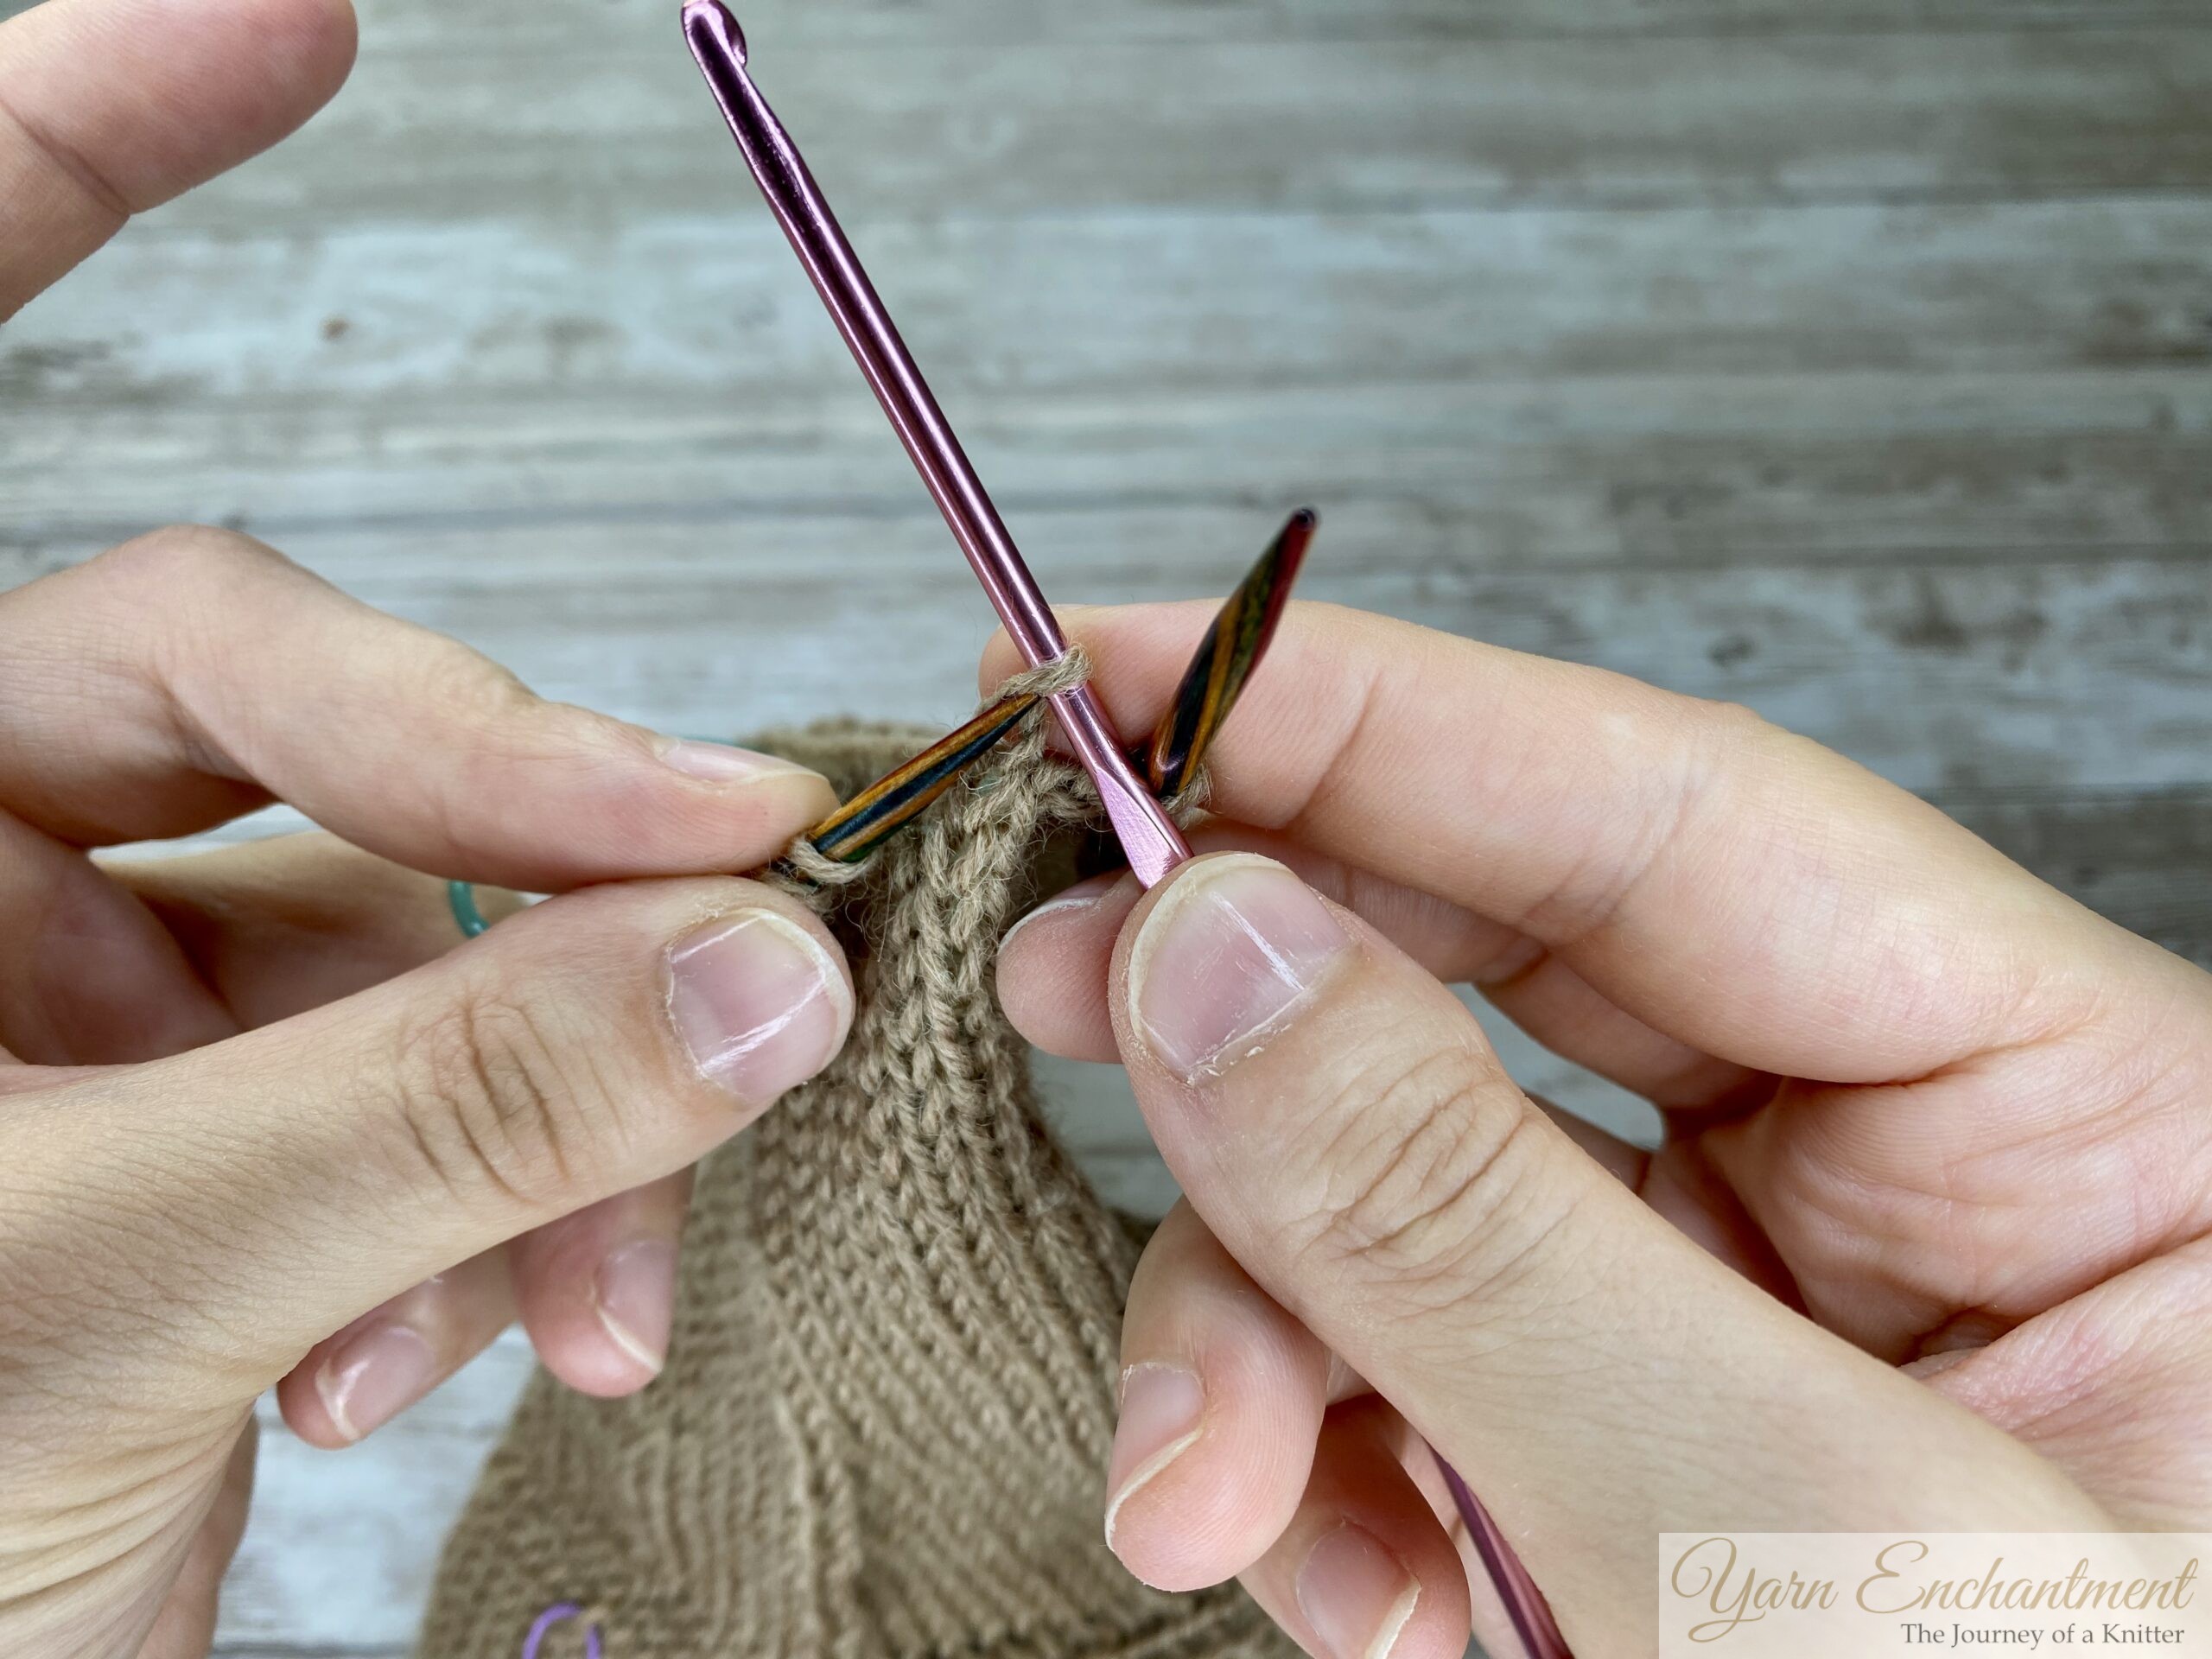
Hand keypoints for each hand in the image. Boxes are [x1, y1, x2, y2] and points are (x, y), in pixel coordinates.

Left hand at [3, 4, 853, 1652]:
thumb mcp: (106, 1293)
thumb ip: (446, 1103)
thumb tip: (760, 960)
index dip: (83, 159)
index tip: (287, 16)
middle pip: (304, 715)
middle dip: (532, 843)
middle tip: (750, 920)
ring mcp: (87, 1002)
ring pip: (414, 941)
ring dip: (548, 1102)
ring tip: (586, 1274)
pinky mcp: (215, 1133)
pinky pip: (430, 1090)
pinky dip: (509, 1206)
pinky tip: (499, 1332)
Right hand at [989, 603, 2211, 1655]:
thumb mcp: (1786, 1553)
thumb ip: (1477, 1236)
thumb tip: (1204, 954)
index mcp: (2075, 1115)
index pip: (1670, 816)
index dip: (1375, 717)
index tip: (1122, 666)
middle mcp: (1911, 1183)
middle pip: (1509, 974)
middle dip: (1258, 1008)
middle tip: (1042, 982)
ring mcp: (1755, 1321)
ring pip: (1415, 1196)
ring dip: (1258, 1326)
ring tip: (1209, 1498)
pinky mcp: (1630, 1451)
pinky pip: (1414, 1376)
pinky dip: (1321, 1467)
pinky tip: (1321, 1569)